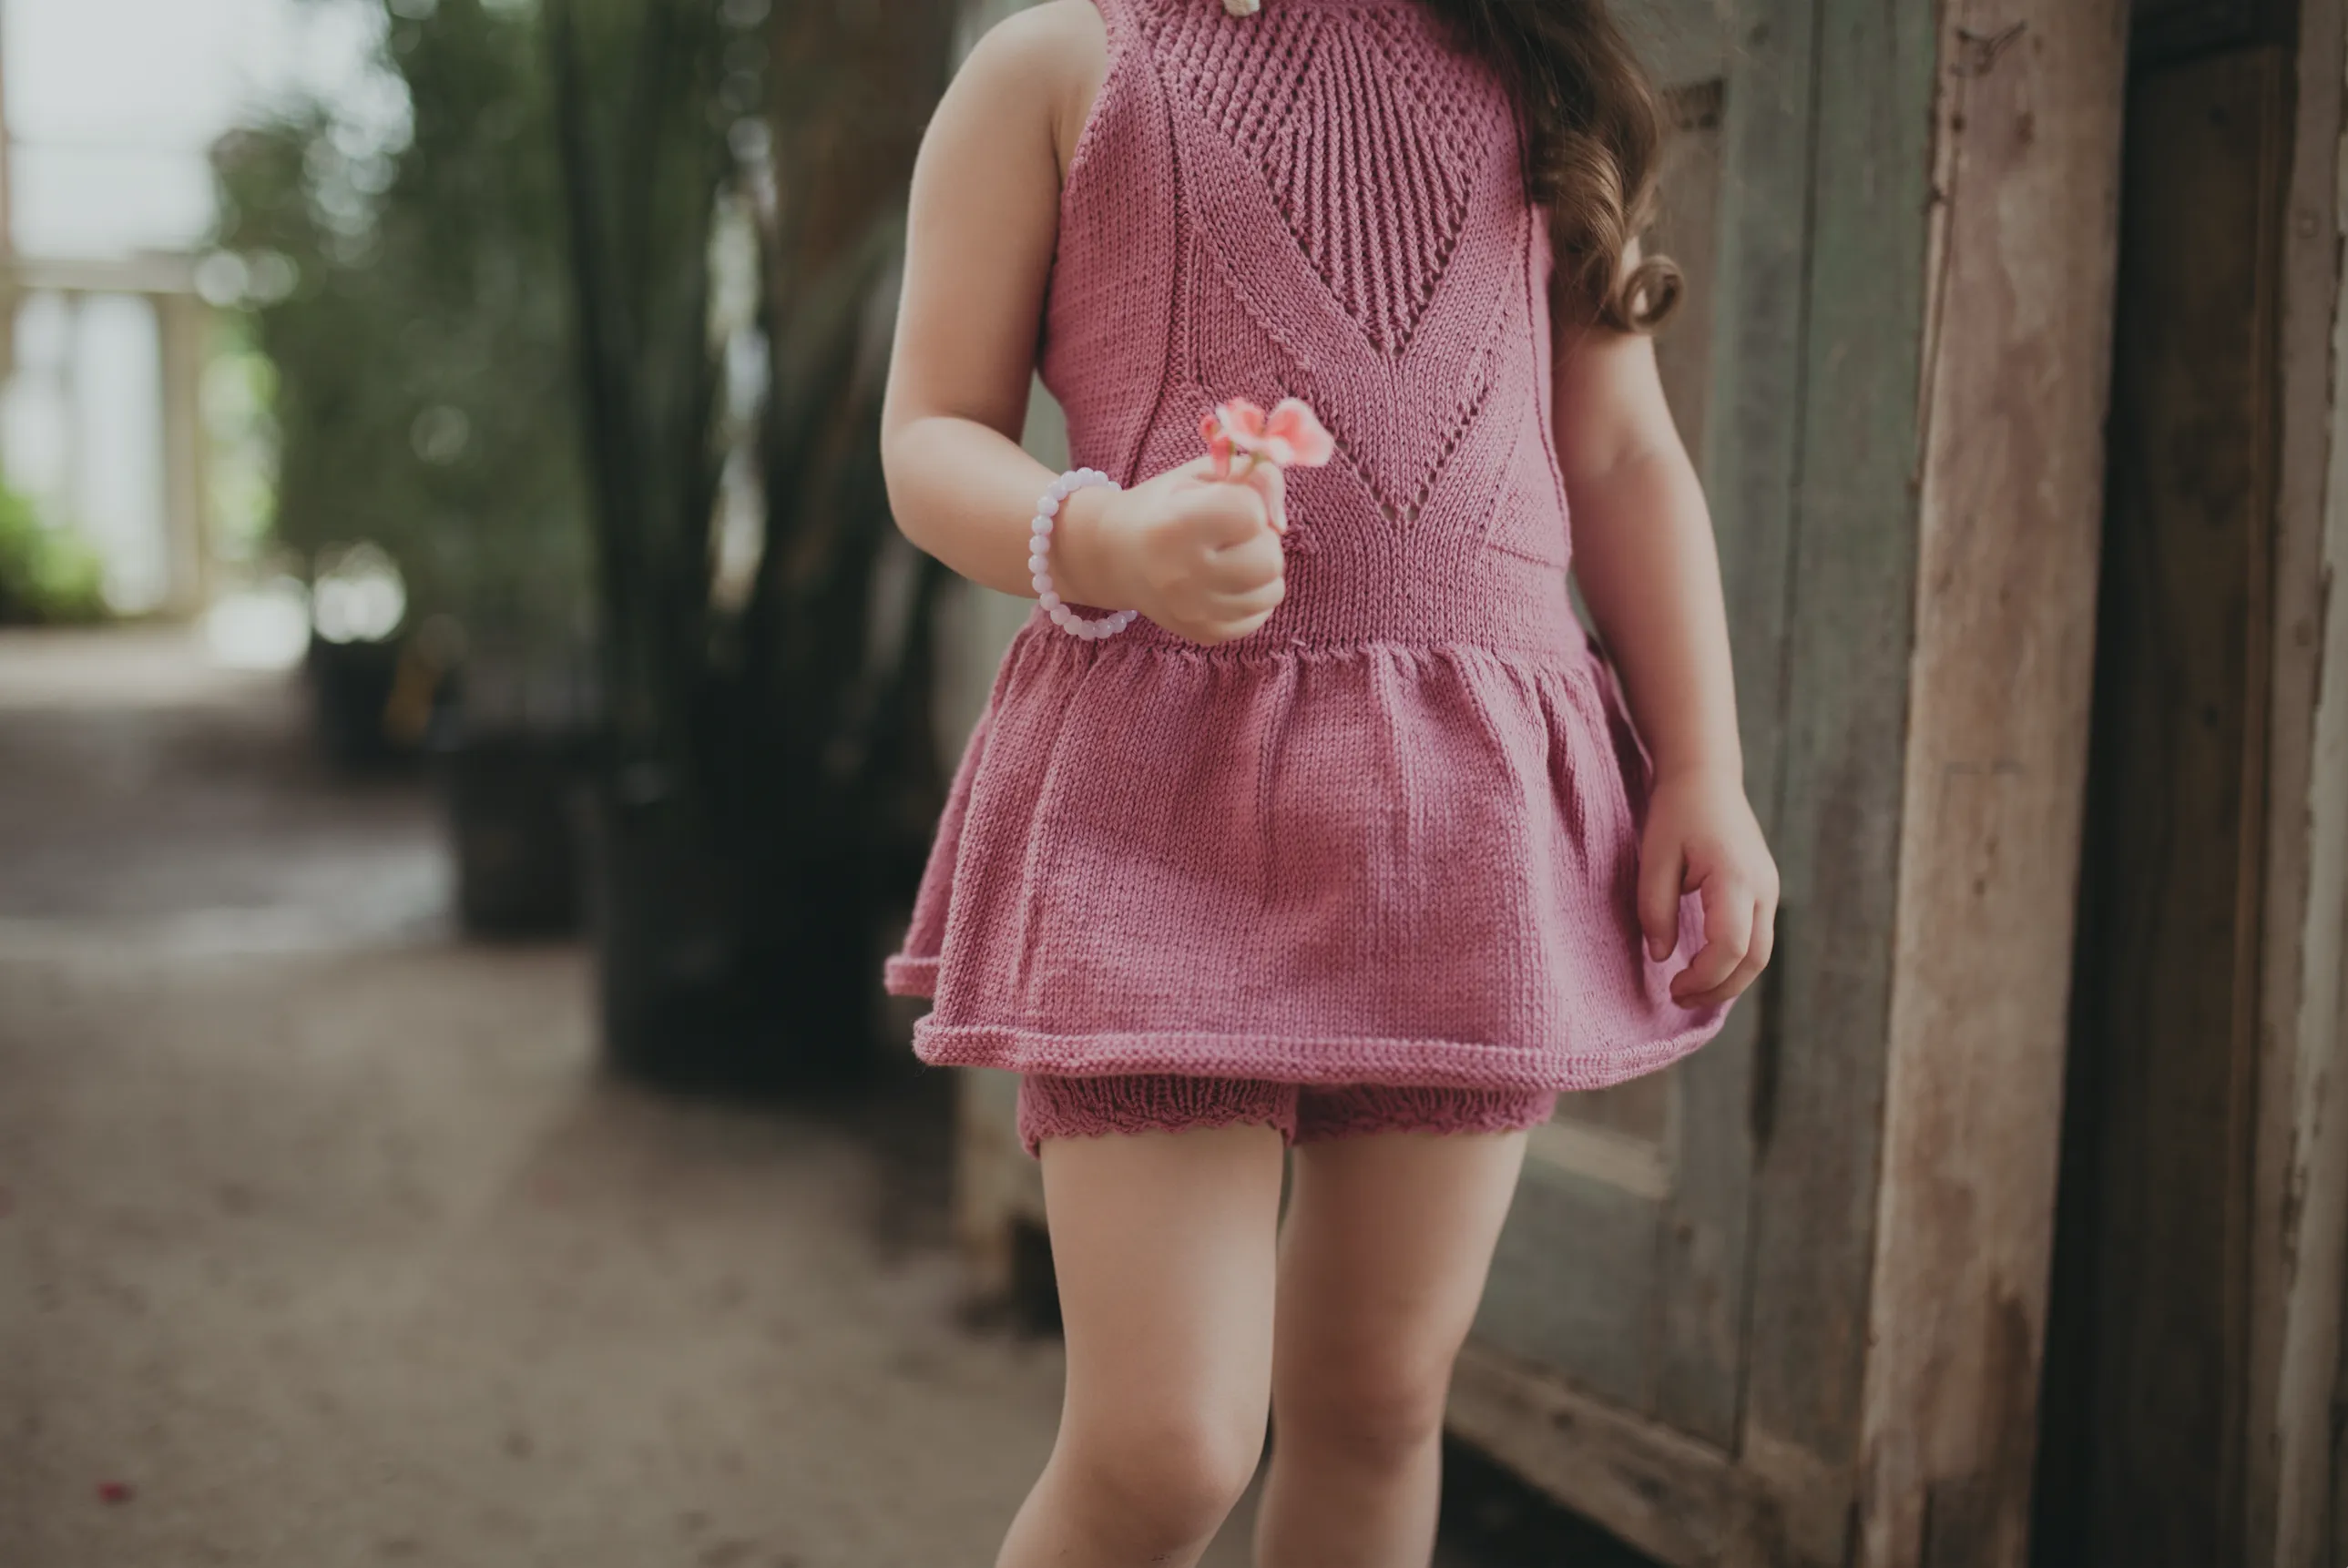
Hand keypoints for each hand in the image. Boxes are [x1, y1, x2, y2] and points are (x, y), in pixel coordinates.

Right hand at [1056, 453, 1287, 644]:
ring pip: (1272, 591)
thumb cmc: (1164, 507)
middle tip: (1234, 534)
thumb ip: (1252, 476)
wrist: (1115, 556)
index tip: (1228, 504)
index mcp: (1175, 525)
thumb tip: (1281, 521)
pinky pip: (1259, 616)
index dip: (1249, 503)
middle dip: (1262, 540)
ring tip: (1232, 557)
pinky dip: (1252, 596)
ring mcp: (1193, 611)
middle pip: (1269, 560)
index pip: (1251, 514)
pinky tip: (1227, 581)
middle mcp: (1181, 575)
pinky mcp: (1204, 634)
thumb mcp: (1200, 474)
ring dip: (1262, 569)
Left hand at [1637, 767, 1777, 1007]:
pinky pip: (1758, 936)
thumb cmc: (1676, 812)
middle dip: (1719, 988)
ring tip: (1690, 989)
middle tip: (1679, 999)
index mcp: (1735, 878)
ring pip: (1762, 952)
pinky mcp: (1765, 888)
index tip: (1672, 986)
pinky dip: (1736, 960)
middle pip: (1755, 959)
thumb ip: (1655, 908)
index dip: (1704, 977)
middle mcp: (1763, 886)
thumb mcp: (1654, 857)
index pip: (1731, 946)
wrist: (1706, 776)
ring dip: (1729, 978)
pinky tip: (1706, 967)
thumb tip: (1662, 956)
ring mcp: (1770, 888)